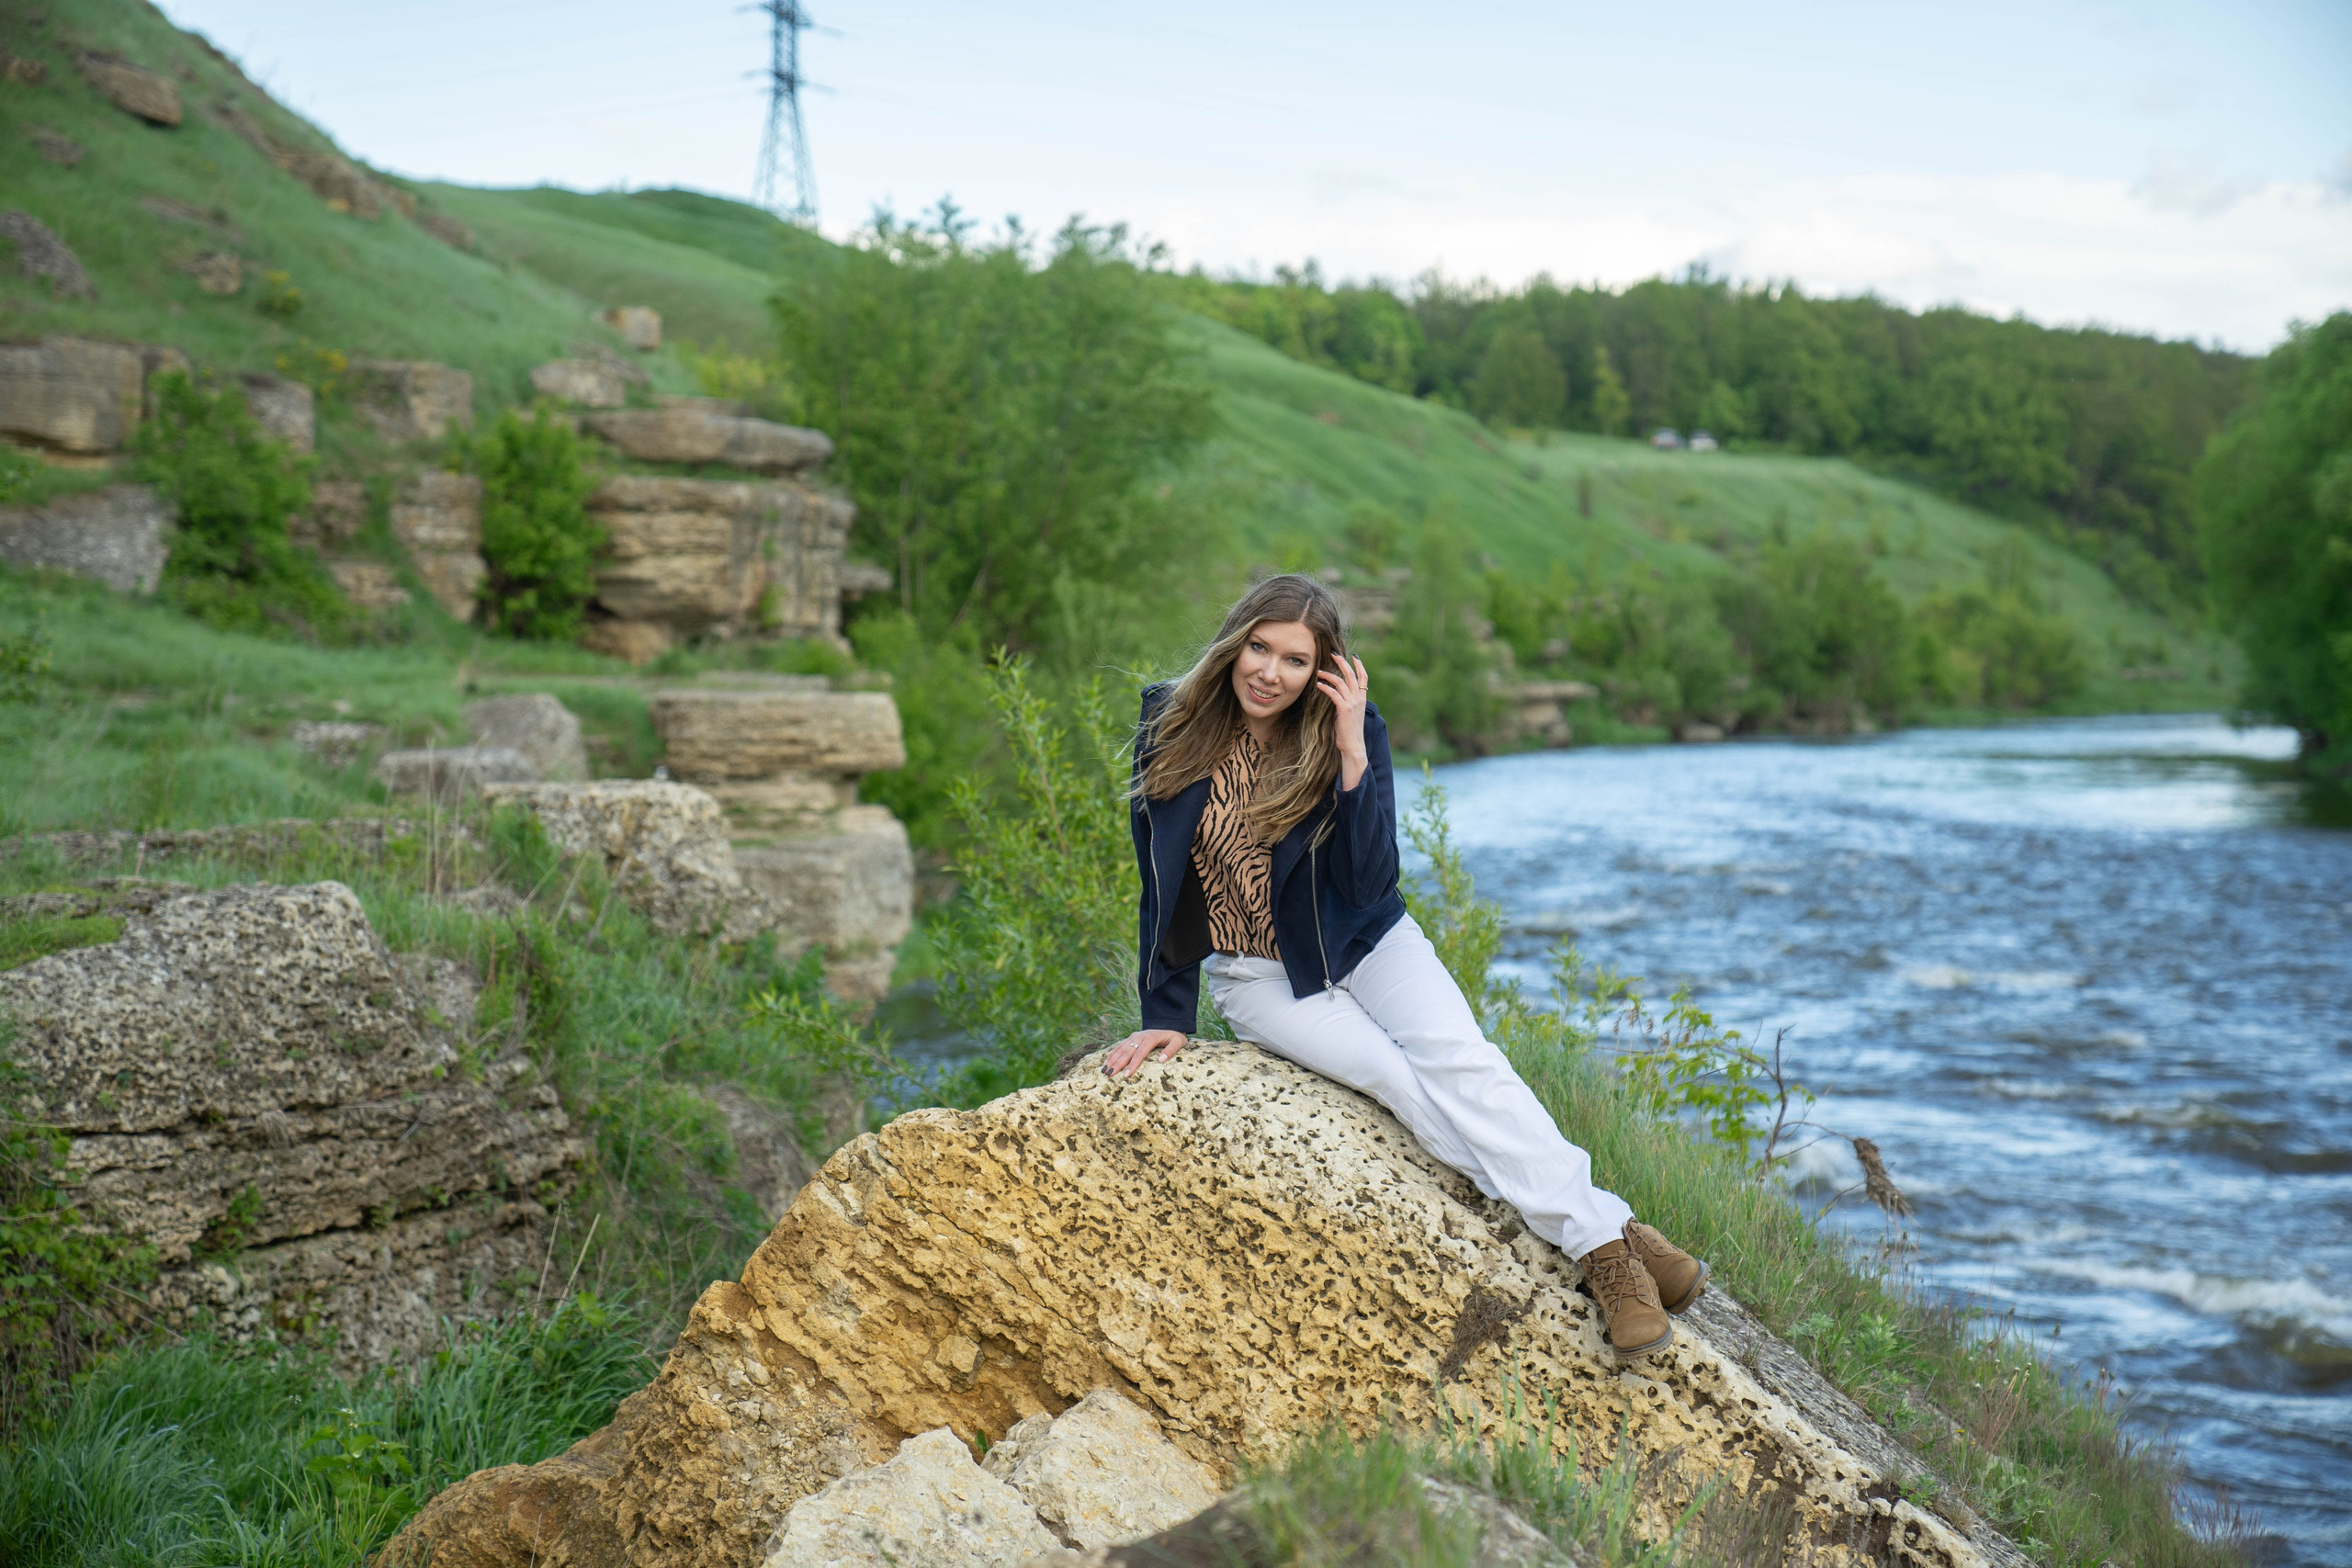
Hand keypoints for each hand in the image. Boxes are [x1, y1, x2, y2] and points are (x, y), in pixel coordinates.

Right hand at [1103, 1029, 1189, 1076]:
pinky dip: (1113, 1054)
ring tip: (1105, 1070)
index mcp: (1150, 1038)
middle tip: (1110, 1075)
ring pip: (1121, 1049)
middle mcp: (1140, 1036)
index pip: (1139, 1054)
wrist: (1171, 1025)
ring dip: (1112, 1059)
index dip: (1132, 1065)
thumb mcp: (1178, 1042)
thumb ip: (1171, 1050)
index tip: (1126, 1075)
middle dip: (1118, 1064)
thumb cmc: (1175, 1037)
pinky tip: (1106, 1062)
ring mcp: (1135, 1036)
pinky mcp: (1132, 1037)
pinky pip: (1120, 1046)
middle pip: (1127, 1052)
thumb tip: (1161, 1060)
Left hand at [1316, 655, 1370, 788]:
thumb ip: (1347, 703)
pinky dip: (1325, 687)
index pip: (1364, 677)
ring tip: (1318, 672)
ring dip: (1328, 674)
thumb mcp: (1350, 714)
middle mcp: (1359, 698)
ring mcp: (1353, 703)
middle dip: (1342, 662)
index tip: (1353, 656)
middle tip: (1332, 654)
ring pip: (1341, 681)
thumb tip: (1338, 695)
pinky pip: (1334, 693)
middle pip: (1351, 674)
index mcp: (1362, 698)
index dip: (1359, 665)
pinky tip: (1318, 685)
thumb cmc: (1349, 732)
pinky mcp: (1344, 709)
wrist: (1354, 746)